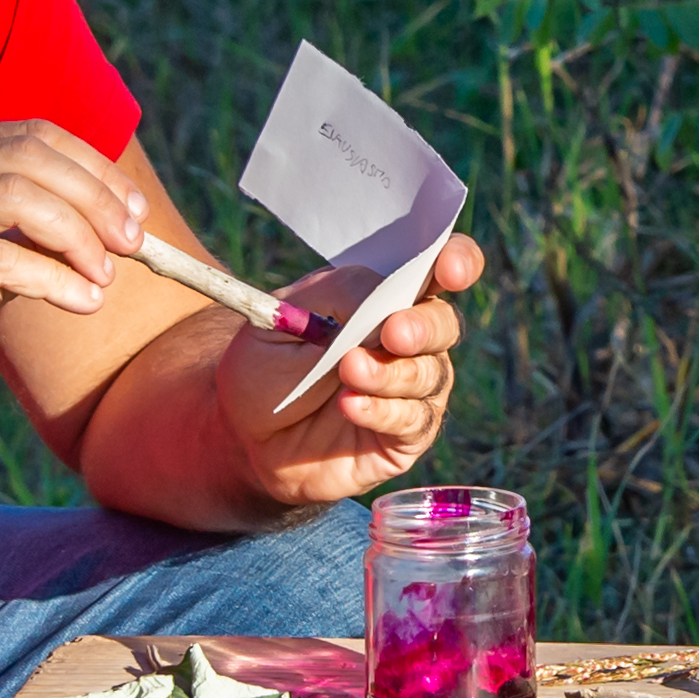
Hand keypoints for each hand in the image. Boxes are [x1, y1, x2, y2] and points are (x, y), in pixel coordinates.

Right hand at [0, 120, 146, 432]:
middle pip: (26, 157)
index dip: (91, 168)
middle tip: (135, 243)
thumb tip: (110, 227)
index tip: (135, 212)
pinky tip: (82, 302)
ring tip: (107, 277)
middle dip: (94, 197)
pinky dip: (51, 277)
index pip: (26, 136)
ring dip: (76, 235)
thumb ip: (25, 235)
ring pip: (13, 196)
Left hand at [214, 231, 485, 510]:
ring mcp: (410, 389)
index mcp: (383, 297)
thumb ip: (337, 296)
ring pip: (430, 374)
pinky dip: (384, 411)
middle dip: (422, 327)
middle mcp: (408, 340)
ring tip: (348, 372)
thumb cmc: (263, 367)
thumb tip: (384, 295)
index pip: (437, 268)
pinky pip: (413, 421)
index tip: (449, 269)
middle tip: (392, 334)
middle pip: (442, 324)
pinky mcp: (404, 436)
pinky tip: (350, 406)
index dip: (457, 261)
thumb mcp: (283, 317)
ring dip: (391, 373)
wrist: (241, 435)